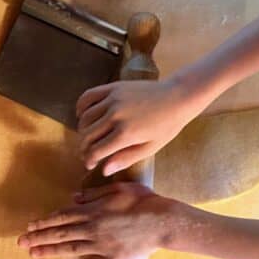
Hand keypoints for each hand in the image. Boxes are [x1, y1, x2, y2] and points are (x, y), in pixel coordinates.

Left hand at [20, 183, 177, 258]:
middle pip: (60, 234)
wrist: (163, 222)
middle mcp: (93, 228)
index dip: (44, 222)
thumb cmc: (143, 201)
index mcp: (93, 210)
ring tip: (33, 254)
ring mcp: (101, 245)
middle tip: (21, 243)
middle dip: (38, 238)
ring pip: (70, 249)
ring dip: (50, 252)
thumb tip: (74, 198)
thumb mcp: (117, 189)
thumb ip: (94, 195)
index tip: (30, 226)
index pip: (62, 217)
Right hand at [76, 77, 202, 174]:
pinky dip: (81, 107)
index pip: (96, 151)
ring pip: (85, 118)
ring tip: (87, 137)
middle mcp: (115, 116)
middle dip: (83, 148)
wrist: (177, 96)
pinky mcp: (113, 87)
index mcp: (126, 134)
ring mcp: (113, 99)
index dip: (89, 160)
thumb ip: (126, 159)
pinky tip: (83, 116)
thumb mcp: (150, 148)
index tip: (90, 164)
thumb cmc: (167, 125)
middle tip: (87, 153)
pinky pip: (88, 97)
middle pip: (87, 136)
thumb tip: (104, 170)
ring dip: (82, 130)